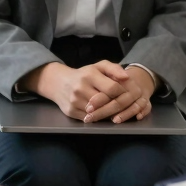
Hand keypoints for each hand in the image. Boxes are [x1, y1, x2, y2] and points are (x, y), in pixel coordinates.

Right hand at [29, 61, 151, 122]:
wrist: (59, 83)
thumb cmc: (84, 74)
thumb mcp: (98, 66)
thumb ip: (114, 69)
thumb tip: (127, 77)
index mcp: (89, 75)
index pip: (113, 88)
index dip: (122, 93)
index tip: (126, 95)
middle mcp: (81, 88)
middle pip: (106, 102)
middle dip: (117, 105)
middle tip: (123, 105)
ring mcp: (75, 101)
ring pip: (99, 113)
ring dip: (109, 113)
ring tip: (115, 110)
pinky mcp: (71, 112)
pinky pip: (90, 119)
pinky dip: (99, 118)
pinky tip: (103, 114)